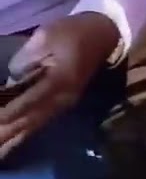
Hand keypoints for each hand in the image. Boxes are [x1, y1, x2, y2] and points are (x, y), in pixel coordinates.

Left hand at [0, 12, 119, 157]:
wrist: (103, 35)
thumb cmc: (73, 32)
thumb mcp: (47, 35)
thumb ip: (26, 58)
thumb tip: (11, 79)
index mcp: (61, 79)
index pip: (31, 100)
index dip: (10, 112)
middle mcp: (64, 97)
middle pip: (30, 120)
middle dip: (7, 132)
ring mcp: (64, 104)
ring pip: (34, 127)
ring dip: (12, 140)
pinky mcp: (62, 106)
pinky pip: (39, 125)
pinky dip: (22, 137)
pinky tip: (9, 147)